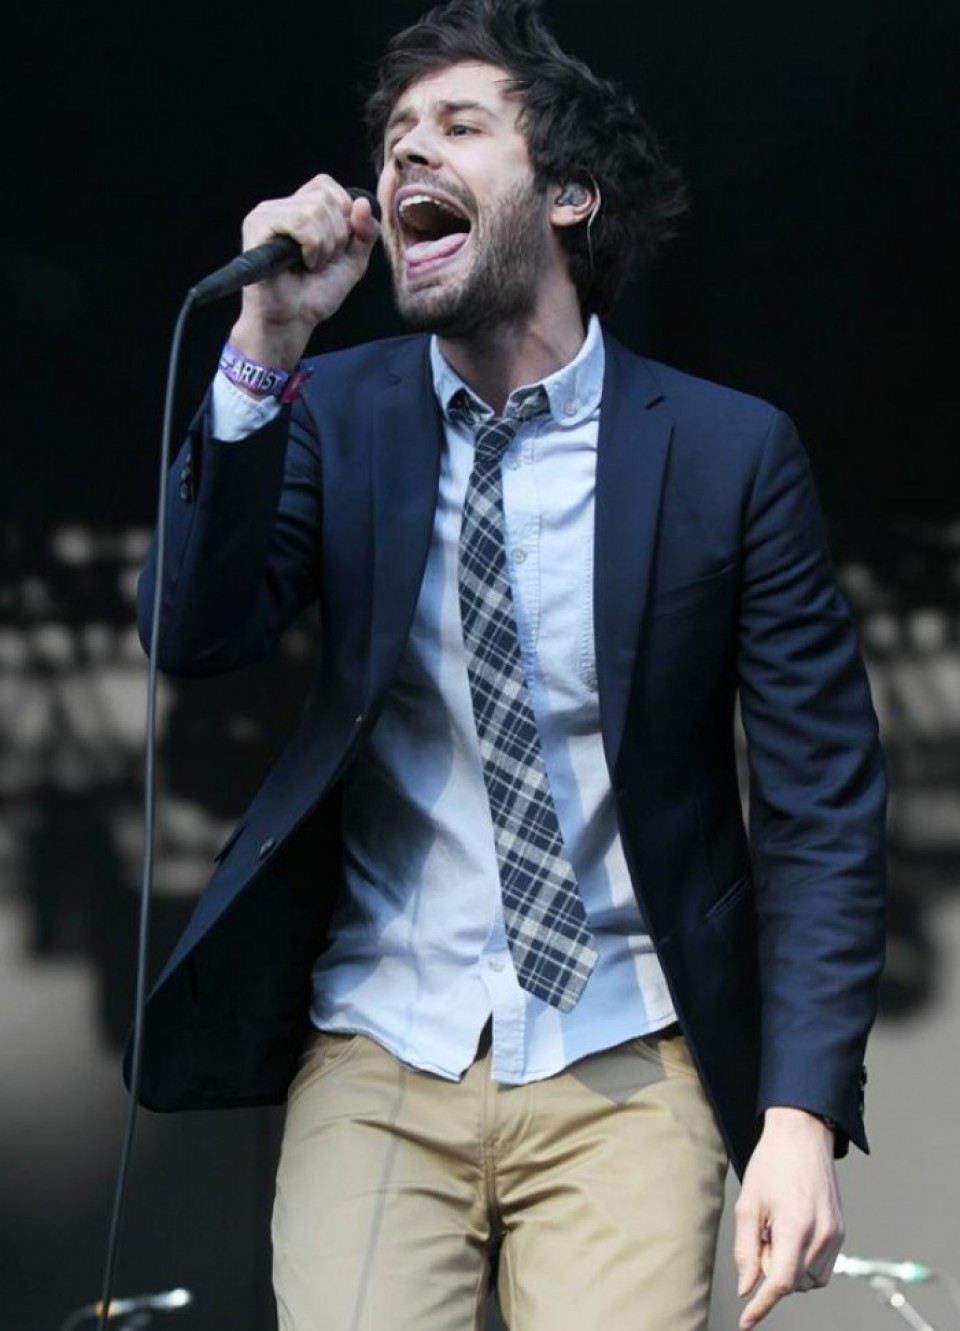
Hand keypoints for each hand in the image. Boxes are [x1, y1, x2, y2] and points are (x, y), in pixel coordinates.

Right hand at [230, 174, 380, 368]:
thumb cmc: (316, 293)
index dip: (343, 214)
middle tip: (322, 261)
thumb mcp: (353, 260)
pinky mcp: (256, 226)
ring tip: (312, 265)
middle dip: (337, 236)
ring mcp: (266, 214)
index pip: (327, 185)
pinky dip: (312, 247)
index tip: (338, 246)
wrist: (294, 320)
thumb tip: (363, 203)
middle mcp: (280, 206)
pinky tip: (303, 263)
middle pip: (325, 198)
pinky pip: (299, 222)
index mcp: (299, 207)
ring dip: (325, 246)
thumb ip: (365, 231)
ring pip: (315, 210)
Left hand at [734, 1107, 843, 1329]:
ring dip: (789, 1269)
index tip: (746, 1322)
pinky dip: (803, 1263)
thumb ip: (746, 1250)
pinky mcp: (841, 1232)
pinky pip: (822, 1267)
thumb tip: (746, 1288)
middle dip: (772, 1271)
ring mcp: (835, 1235)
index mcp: (796, 1227)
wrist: (802, 1135)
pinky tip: (790, 1234)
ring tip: (776, 1232)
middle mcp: (822, 1235)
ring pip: (810, 1280)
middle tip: (761, 1236)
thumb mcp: (748, 1204)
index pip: (781, 1283)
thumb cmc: (771, 1164)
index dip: (762, 1306)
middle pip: (794, 1283)